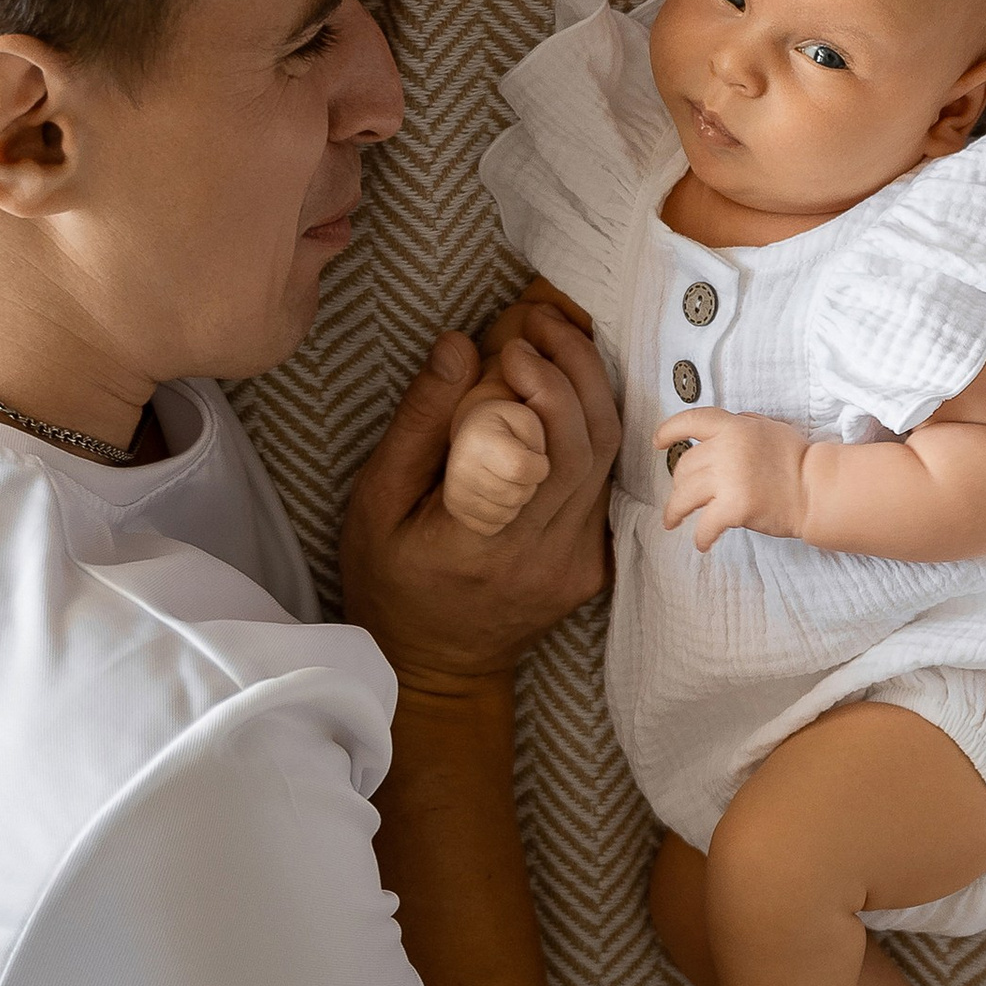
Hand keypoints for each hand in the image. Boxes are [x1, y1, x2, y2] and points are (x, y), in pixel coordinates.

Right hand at [342, 308, 618, 689]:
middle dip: (574, 366)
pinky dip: (592, 430)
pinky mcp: (593, 566)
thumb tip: (458, 346)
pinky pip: (604, 485)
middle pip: (590, 443)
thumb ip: (419, 424)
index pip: (544, 448)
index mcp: (482, 542)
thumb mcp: (377, 502)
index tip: (515, 341)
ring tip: (559, 340)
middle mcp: (543, 555)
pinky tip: (567, 393)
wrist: (431, 664)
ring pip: (608, 459)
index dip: (544, 384)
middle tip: (544, 321)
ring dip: (591, 389)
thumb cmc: (389, 580)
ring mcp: (578, 565)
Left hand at [655, 405, 810, 553]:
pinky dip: (700, 537)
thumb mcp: (769, 428)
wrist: (818, 488)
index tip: (658, 442)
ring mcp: (729, 479)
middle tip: (681, 496)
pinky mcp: (734, 508)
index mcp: (734, 427)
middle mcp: (726, 449)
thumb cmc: (798, 460)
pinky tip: (702, 543)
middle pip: (684, 466)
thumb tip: (719, 432)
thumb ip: (741, 426)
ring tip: (673, 521)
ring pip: (684, 496)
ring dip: (674, 511)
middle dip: (679, 483)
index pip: (691, 421)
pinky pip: (704, 525)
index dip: (669, 430)